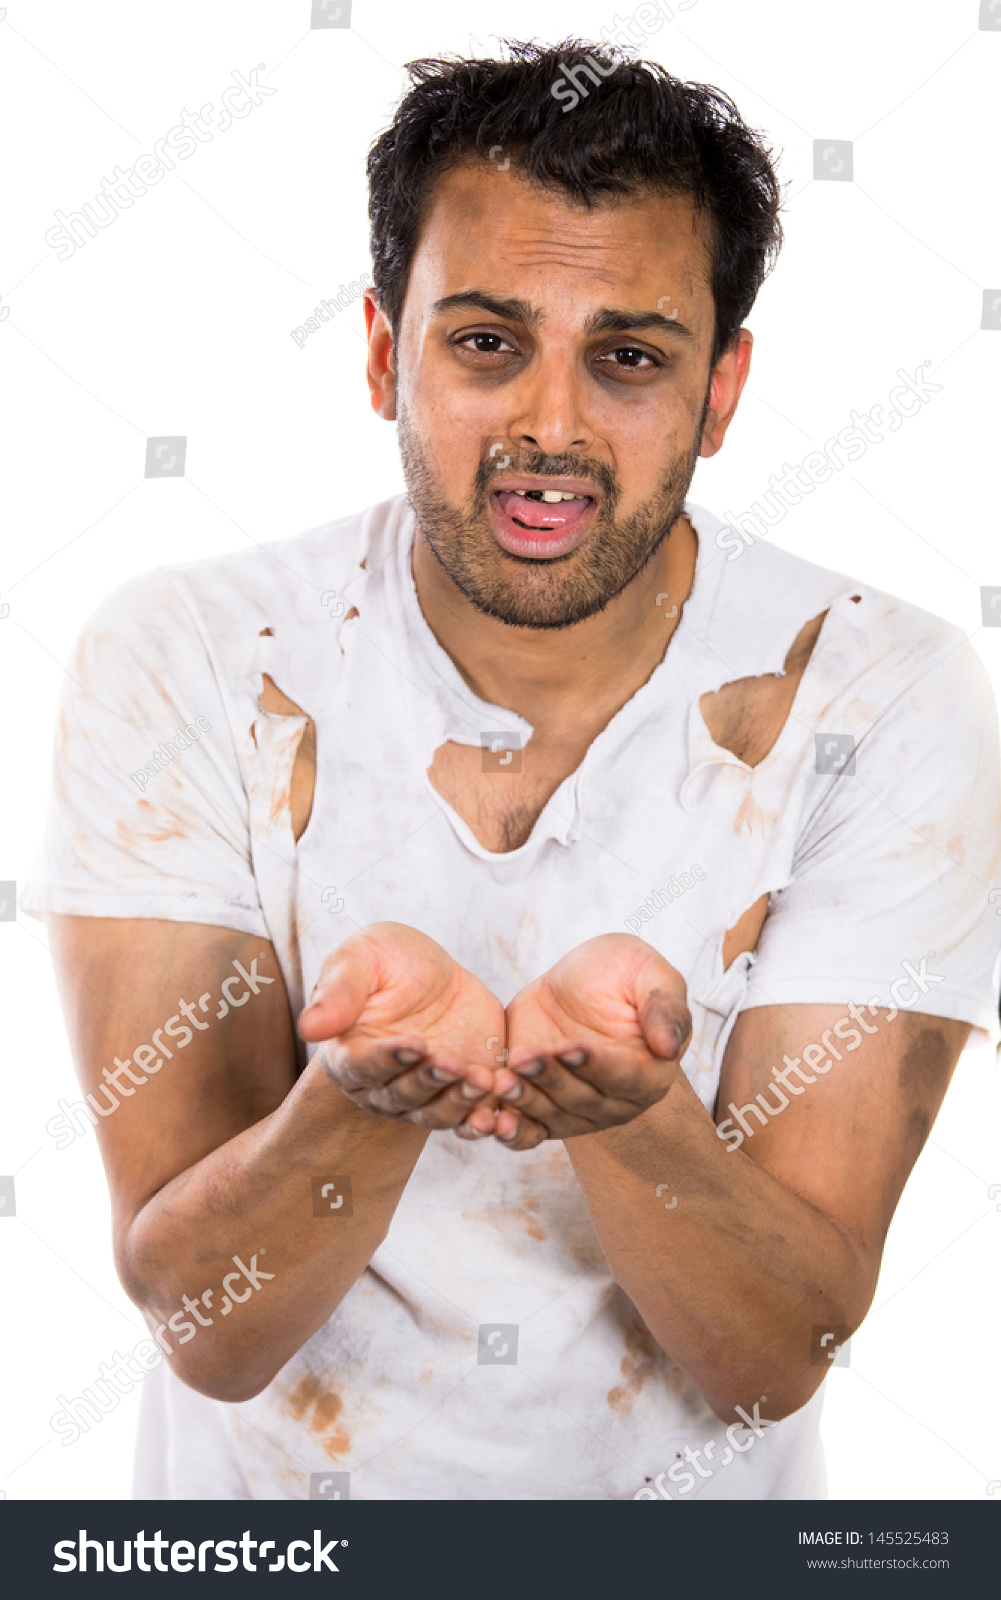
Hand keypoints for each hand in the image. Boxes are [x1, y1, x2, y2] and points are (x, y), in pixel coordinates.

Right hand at [299, 922, 503, 1135]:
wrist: (437, 977)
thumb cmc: (388, 962)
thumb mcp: (363, 958)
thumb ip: (339, 991)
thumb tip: (309, 1027)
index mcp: (349, 1052)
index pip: (363, 1066)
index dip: (387, 1059)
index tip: (413, 1044)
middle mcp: (381, 1085)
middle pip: (401, 1095)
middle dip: (428, 1079)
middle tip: (451, 1060)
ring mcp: (422, 1097)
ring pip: (435, 1113)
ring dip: (458, 1102)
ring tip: (481, 1080)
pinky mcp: (459, 1098)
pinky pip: (468, 1121)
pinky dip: (482, 1122)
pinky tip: (498, 1116)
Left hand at [495, 934, 691, 1150]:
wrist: (576, 980)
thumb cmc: (619, 972)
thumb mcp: (647, 973)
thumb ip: (664, 1006)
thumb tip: (670, 1046)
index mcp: (650, 1072)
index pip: (626, 1077)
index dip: (596, 1065)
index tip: (568, 1046)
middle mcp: (617, 1101)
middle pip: (583, 1100)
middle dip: (550, 1079)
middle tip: (522, 1058)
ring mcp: (579, 1111)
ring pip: (552, 1116)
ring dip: (525, 1101)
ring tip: (501, 1080)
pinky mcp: (543, 1109)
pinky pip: (528, 1132)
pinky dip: (510, 1132)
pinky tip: (489, 1124)